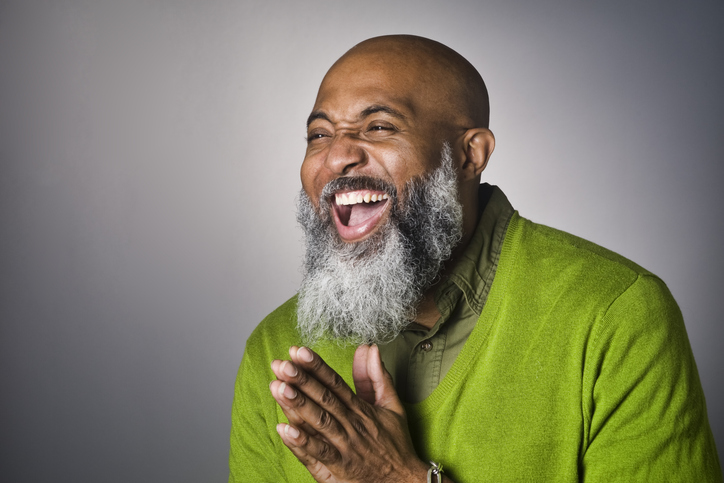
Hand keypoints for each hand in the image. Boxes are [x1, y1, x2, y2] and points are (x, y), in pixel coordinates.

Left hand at [270, 344, 428, 482]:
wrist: (405, 482)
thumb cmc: (395, 444)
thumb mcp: (392, 406)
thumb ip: (378, 376)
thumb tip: (370, 348)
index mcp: (361, 409)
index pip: (335, 382)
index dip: (316, 366)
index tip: (298, 351)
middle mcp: (351, 425)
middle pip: (324, 399)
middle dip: (301, 380)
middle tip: (281, 365)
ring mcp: (344, 446)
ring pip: (318, 422)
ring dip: (297, 405)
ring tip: (278, 388)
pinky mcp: (339, 468)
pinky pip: (318, 454)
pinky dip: (301, 443)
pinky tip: (283, 430)